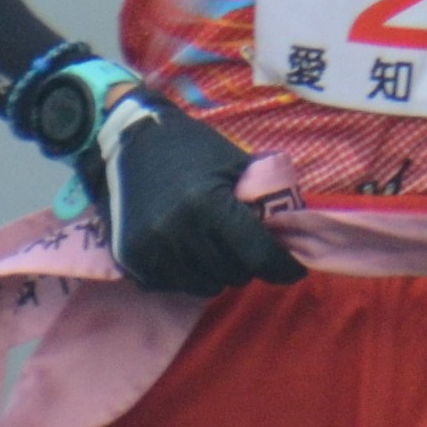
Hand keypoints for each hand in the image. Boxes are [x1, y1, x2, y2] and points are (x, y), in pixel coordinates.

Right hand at [81, 88, 307, 296]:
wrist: (133, 140)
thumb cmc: (193, 149)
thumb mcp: (235, 164)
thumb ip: (263, 199)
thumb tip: (294, 232)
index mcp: (209, 204)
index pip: (258, 255)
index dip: (282, 267)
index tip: (294, 270)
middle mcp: (179, 231)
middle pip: (234, 274)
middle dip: (247, 264)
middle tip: (244, 246)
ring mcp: (152, 248)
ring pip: (205, 287)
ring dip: (218, 272)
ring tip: (215, 248)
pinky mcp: (132, 258)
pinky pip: (173, 286)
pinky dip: (187, 274)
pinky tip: (188, 251)